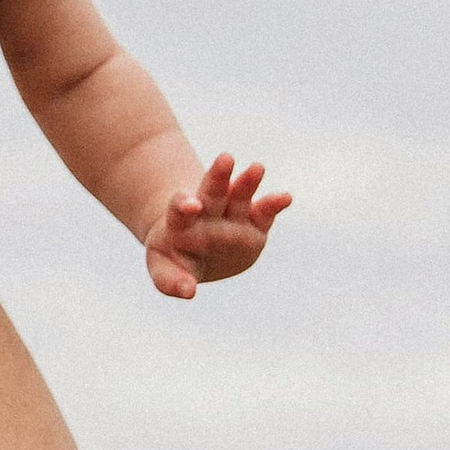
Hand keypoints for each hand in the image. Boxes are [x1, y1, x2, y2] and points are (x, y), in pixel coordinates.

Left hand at [143, 152, 290, 300]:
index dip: (183, 205)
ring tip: (258, 168)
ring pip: (239, 194)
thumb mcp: (163, 268)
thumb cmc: (174, 258)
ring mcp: (232, 215)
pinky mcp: (255, 223)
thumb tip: (189, 291)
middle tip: (225, 158)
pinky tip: (286, 198)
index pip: (180, 210)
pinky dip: (275, 204)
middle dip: (218, 176)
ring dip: (248, 182)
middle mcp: (208, 212)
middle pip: (212, 192)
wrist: (195, 247)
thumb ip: (169, 280)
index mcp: (180, 222)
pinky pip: (266, 211)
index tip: (190, 205)